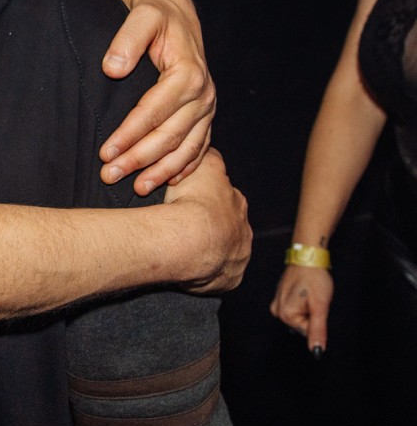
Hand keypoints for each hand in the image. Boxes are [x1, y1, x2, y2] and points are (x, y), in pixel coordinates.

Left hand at [101, 0, 214, 194]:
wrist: (176, 14)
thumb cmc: (155, 16)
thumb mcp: (142, 16)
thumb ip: (127, 39)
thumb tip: (112, 68)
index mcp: (189, 73)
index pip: (153, 111)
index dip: (129, 134)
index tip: (105, 152)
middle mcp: (204, 94)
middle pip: (169, 135)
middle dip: (139, 159)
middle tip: (109, 176)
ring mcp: (207, 107)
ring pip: (185, 147)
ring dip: (161, 170)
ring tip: (136, 188)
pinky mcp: (205, 115)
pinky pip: (199, 147)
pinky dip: (184, 166)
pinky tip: (167, 181)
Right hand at [162, 149, 250, 293]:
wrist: (190, 238)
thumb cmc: (192, 200)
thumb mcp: (201, 164)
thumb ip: (207, 155)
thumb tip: (208, 147)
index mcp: (237, 203)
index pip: (225, 199)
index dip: (206, 201)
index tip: (189, 203)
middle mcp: (244, 231)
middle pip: (227, 228)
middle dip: (210, 228)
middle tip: (184, 228)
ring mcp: (239, 257)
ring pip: (223, 253)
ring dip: (207, 252)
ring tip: (182, 250)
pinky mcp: (230, 279)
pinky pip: (216, 276)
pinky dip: (203, 274)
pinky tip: (186, 269)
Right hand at [270, 265, 332, 351]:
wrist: (307, 257)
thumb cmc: (315, 279)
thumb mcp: (320, 306)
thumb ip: (317, 330)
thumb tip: (317, 351)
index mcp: (285, 314)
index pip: (307, 332)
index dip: (317, 320)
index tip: (317, 304)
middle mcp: (277, 310)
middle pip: (301, 325)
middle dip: (311, 314)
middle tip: (314, 298)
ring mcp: (277, 302)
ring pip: (299, 316)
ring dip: (307, 309)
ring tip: (310, 294)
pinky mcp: (280, 296)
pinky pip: (294, 308)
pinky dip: (302, 303)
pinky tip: (305, 292)